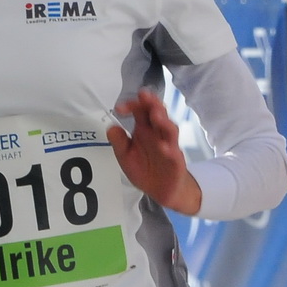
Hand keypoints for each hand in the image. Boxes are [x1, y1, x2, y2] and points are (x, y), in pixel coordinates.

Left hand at [108, 88, 201, 214]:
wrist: (161, 190)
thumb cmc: (144, 169)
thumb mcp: (126, 156)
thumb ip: (119, 142)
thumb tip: (111, 127)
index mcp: (145, 129)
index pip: (140, 110)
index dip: (132, 105)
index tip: (119, 108)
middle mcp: (158, 134)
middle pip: (158, 113)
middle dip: (152, 103)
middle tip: (145, 95)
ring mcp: (169, 145)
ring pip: (169, 129)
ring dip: (163, 121)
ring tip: (155, 115)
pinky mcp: (175, 161)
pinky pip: (174, 153)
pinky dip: (169, 148)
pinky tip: (164, 146)